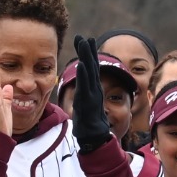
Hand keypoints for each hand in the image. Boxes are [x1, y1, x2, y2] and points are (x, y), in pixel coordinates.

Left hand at [68, 34, 112, 151]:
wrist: (95, 140)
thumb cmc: (89, 126)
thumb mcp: (85, 109)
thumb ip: (84, 100)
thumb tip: (82, 95)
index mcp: (92, 90)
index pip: (89, 69)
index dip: (87, 55)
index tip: (83, 41)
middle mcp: (93, 90)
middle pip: (91, 67)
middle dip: (87, 51)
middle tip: (82, 36)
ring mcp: (92, 96)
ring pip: (90, 73)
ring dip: (86, 57)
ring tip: (83, 42)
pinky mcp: (89, 103)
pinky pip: (86, 86)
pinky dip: (84, 75)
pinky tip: (82, 64)